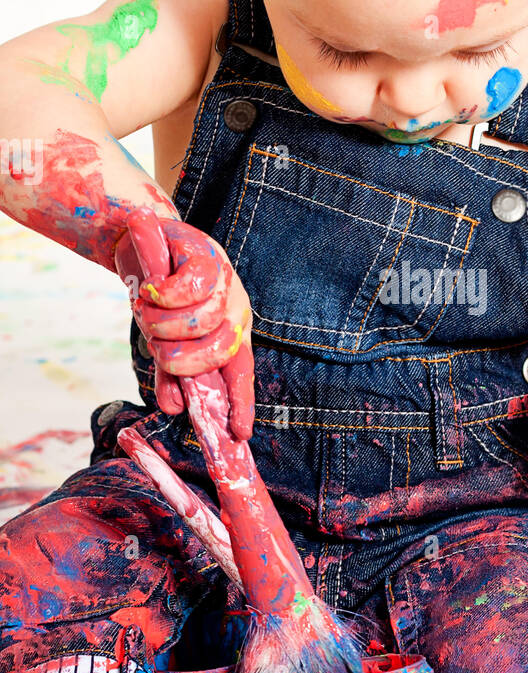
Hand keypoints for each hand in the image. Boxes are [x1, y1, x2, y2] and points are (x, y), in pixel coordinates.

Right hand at [115, 219, 254, 439]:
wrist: (142, 238)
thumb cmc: (158, 292)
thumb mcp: (165, 336)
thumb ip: (171, 371)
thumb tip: (174, 408)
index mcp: (230, 331)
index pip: (241, 371)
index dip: (241, 402)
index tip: (239, 433)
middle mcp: (234, 310)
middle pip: (213, 354)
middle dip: (175, 357)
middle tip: (154, 340)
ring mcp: (225, 283)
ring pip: (195, 325)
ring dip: (158, 323)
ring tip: (147, 308)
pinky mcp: (207, 257)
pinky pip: (182, 292)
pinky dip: (158, 295)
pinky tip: (151, 287)